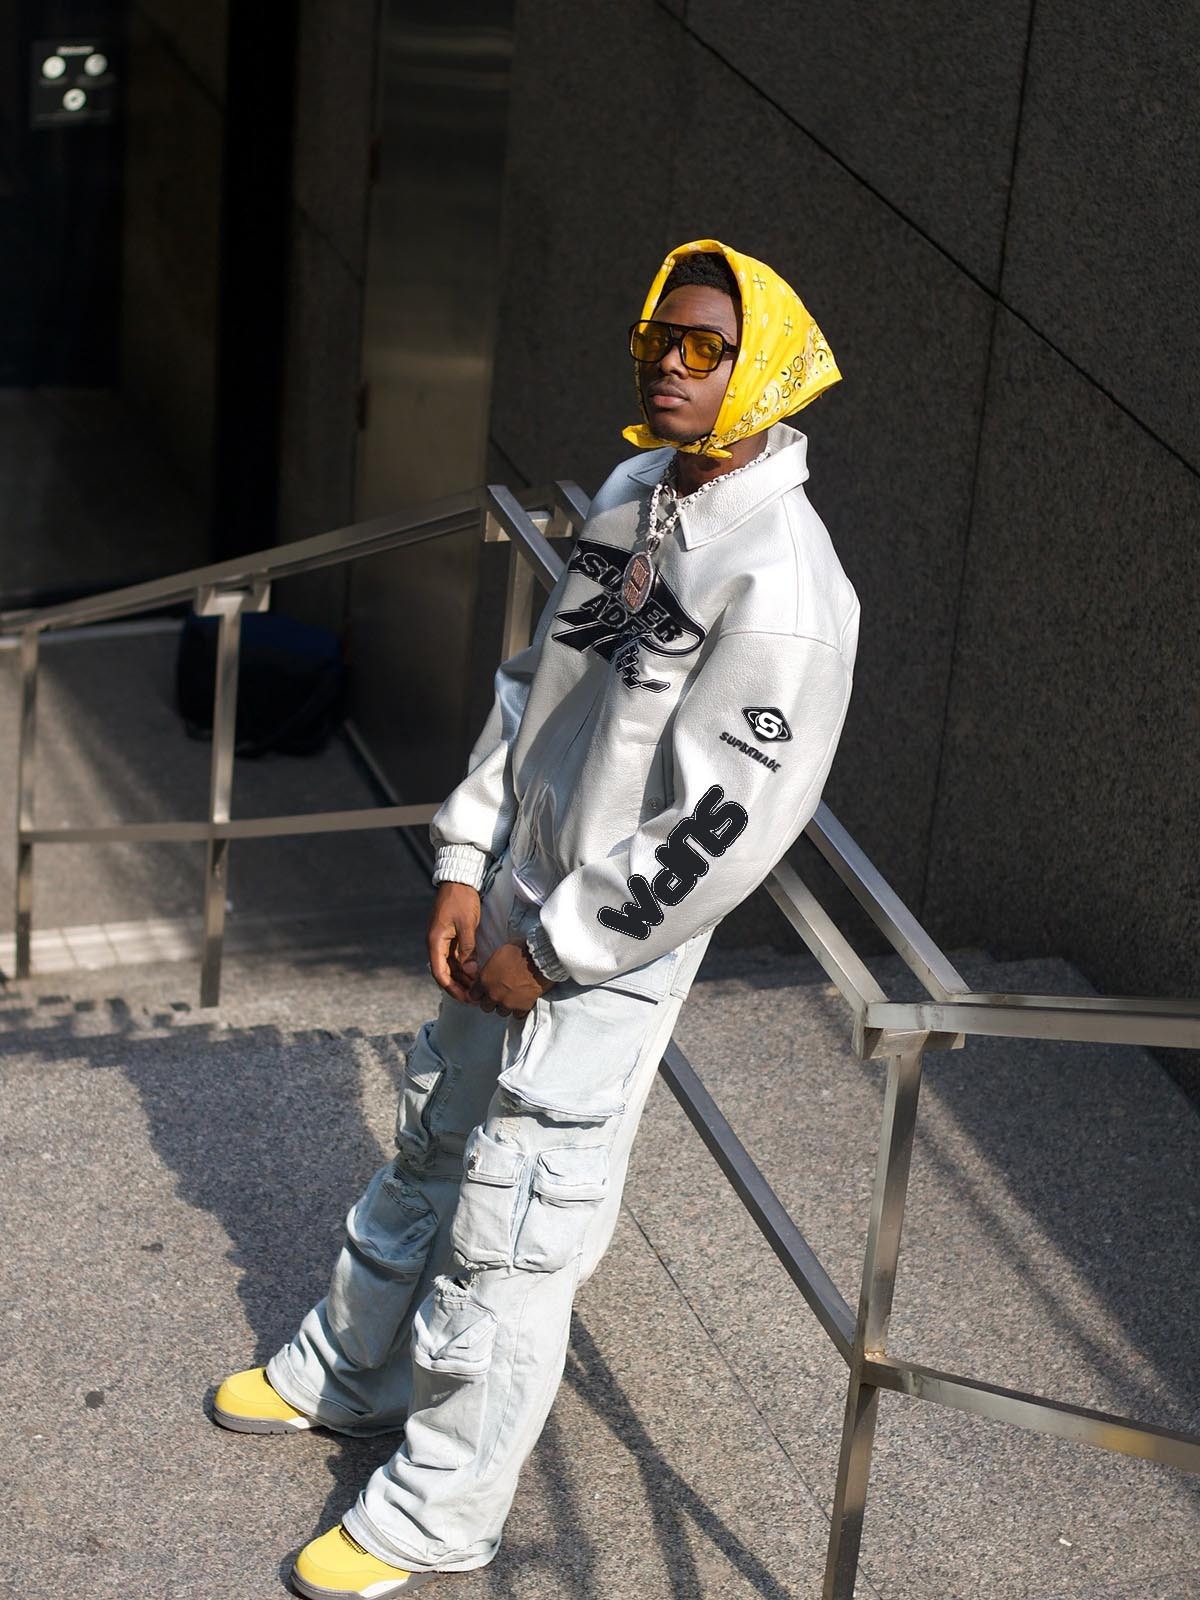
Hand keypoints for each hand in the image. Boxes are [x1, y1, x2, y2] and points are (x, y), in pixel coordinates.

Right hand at [427, 882, 481, 1002]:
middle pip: (445, 973)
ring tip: (477, 989)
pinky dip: (464, 968)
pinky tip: (475, 975)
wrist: (458, 881)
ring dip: (462, 979)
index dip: (452, 989)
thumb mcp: (466, 924)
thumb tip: (471, 973)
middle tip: (475, 998)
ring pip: (450, 967)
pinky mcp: (450, 937)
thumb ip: (468, 949)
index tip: (466, 998)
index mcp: (435, 942)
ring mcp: (442, 941)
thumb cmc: (461, 900)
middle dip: (459, 987)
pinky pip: (455, 958)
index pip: (440, 974)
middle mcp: (435, 944)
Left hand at [470, 940, 554, 1017]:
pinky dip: (519, 1009)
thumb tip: (490, 971)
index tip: (486, 990)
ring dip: (505, 1006)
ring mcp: (507, 1003)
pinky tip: (523, 1001)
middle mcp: (493, 994)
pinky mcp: (522, 1008)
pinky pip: (517, 1015)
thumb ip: (491, 968)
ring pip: (501, 1012)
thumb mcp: (499, 954)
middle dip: (491, 1001)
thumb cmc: (520, 950)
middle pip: (486, 1007)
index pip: (474, 995)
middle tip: (500, 993)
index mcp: (485, 980)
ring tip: (512, 997)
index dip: (480, 992)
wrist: (539, 959)